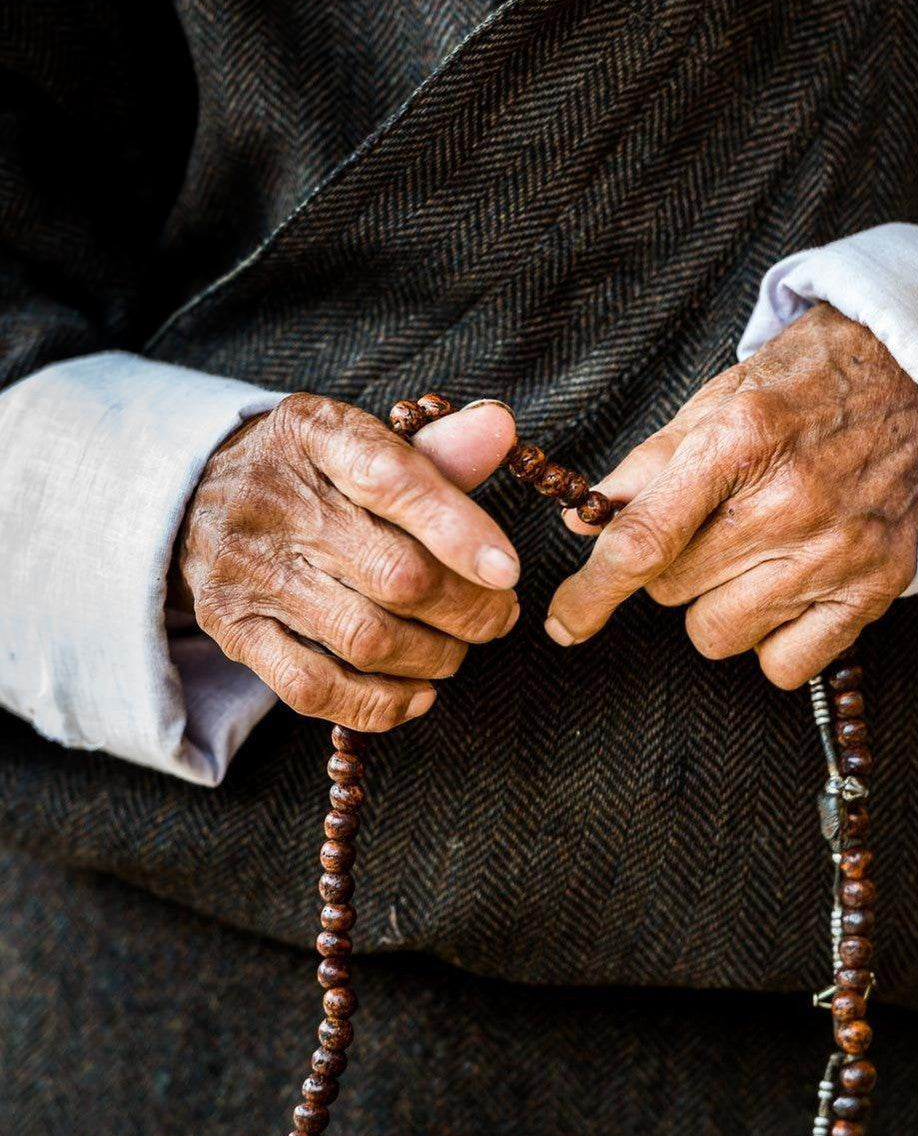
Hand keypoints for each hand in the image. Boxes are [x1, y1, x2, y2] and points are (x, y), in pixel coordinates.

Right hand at [171, 393, 519, 729]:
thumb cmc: (307, 470)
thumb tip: (501, 430)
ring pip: (365, 638)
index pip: (392, 480)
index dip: (459, 530)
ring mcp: (248, 572)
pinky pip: (312, 688)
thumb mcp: (359, 437)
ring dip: (435, 656)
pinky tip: (419, 694)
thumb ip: (437, 448)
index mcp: (311, 435)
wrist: (191, 492)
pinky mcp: (232, 630)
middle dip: (468, 609)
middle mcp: (273, 501)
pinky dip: (379, 704)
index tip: (508, 570)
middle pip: (395, 574)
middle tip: (500, 616)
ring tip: (459, 649)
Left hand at [545, 305, 917, 687]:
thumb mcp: (718, 400)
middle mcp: (790, 503)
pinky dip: (770, 641)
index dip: (592, 592)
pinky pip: (784, 665)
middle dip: (667, 568)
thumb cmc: (808, 385)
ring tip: (747, 557)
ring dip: (714, 606)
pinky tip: (782, 592)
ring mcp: (836, 552)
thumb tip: (585, 525)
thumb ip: (647, 467)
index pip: (644, 541)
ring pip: (719, 634)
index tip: (565, 621)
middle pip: (673, 590)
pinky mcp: (874, 589)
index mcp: (740, 442)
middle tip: (704, 529)